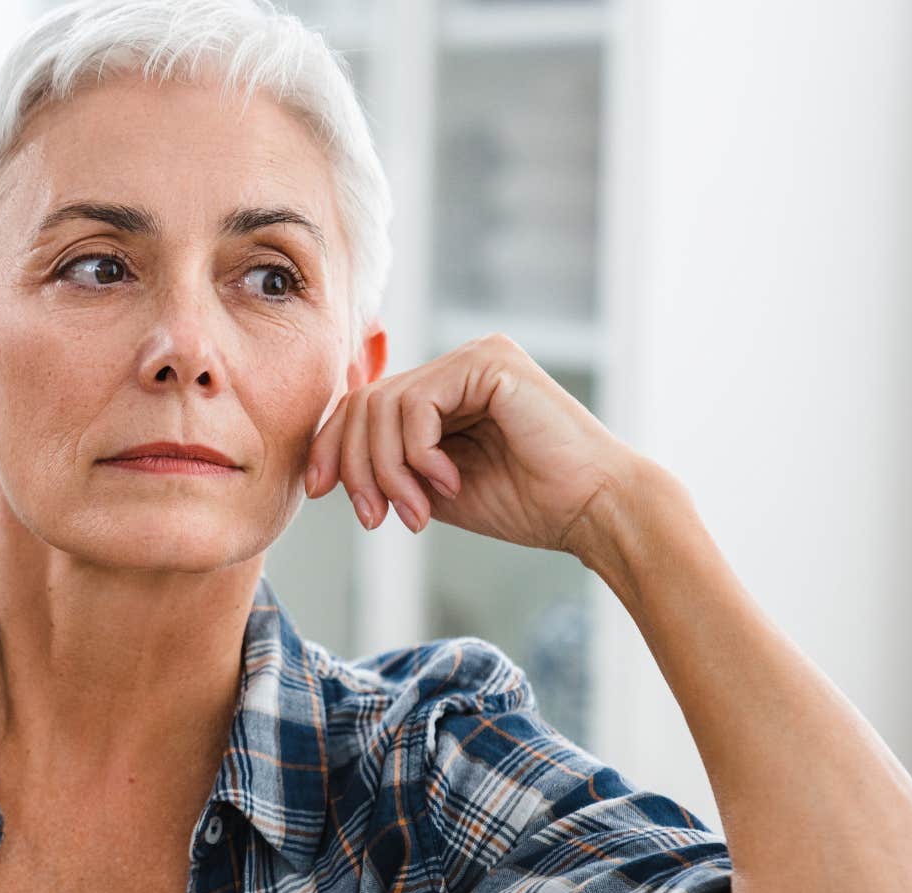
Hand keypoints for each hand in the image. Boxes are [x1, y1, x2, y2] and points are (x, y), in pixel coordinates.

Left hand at [305, 333, 646, 558]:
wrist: (589, 511)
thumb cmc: (523, 505)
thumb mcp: (430, 486)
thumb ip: (389, 464)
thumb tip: (323, 460)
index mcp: (446, 389)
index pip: (362, 404)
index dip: (331, 447)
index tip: (322, 494)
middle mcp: (459, 363)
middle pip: (364, 402)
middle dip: (356, 467)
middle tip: (374, 517)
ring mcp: (475, 356)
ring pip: (383, 405)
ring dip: (388, 470)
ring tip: (415, 510)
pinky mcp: (490, 361)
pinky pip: (417, 404)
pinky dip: (418, 453)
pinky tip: (448, 483)